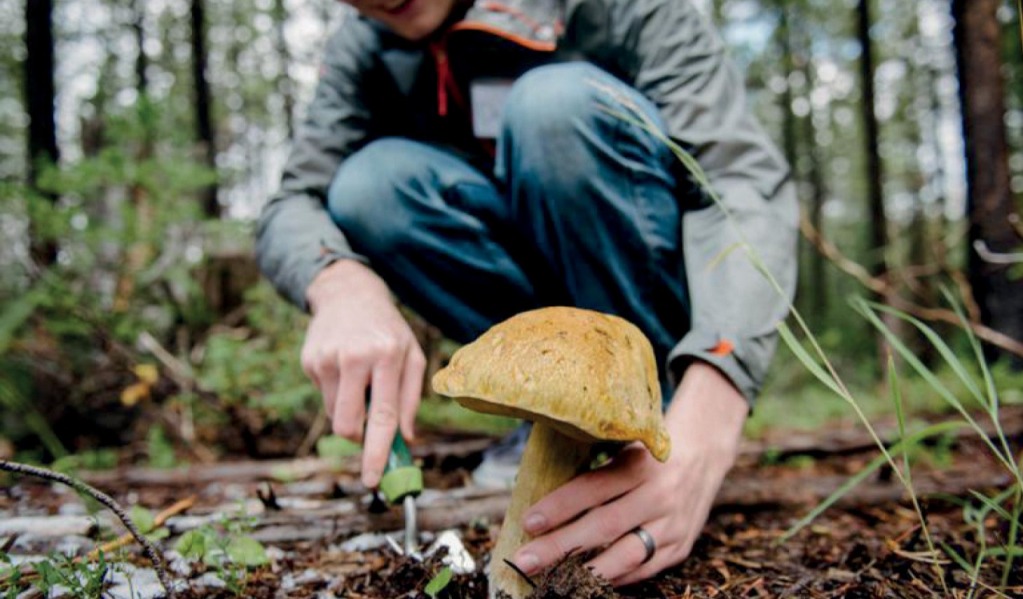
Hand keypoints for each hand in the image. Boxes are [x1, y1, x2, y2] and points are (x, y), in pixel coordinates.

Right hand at [302, 260, 425, 488]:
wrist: (349, 293)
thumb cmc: (388, 330)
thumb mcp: (412, 355)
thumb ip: (410, 400)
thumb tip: (405, 440)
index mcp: (387, 356)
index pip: (382, 415)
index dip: (376, 452)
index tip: (373, 480)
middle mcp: (355, 357)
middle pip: (348, 425)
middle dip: (359, 437)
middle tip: (370, 426)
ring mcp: (327, 358)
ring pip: (334, 415)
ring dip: (350, 411)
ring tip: (361, 381)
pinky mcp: (309, 360)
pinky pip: (324, 397)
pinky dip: (337, 394)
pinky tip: (345, 368)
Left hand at [510, 361, 747, 585]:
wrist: (705, 455)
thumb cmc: (648, 452)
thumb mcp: (624, 446)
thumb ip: (593, 469)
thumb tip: (541, 497)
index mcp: (641, 465)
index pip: (594, 488)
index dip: (560, 506)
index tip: (528, 520)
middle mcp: (659, 496)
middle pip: (604, 526)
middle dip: (560, 546)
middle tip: (525, 559)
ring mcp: (672, 525)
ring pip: (625, 555)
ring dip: (584, 571)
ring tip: (551, 580)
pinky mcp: (680, 547)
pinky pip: (642, 569)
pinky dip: (612, 577)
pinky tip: (583, 582)